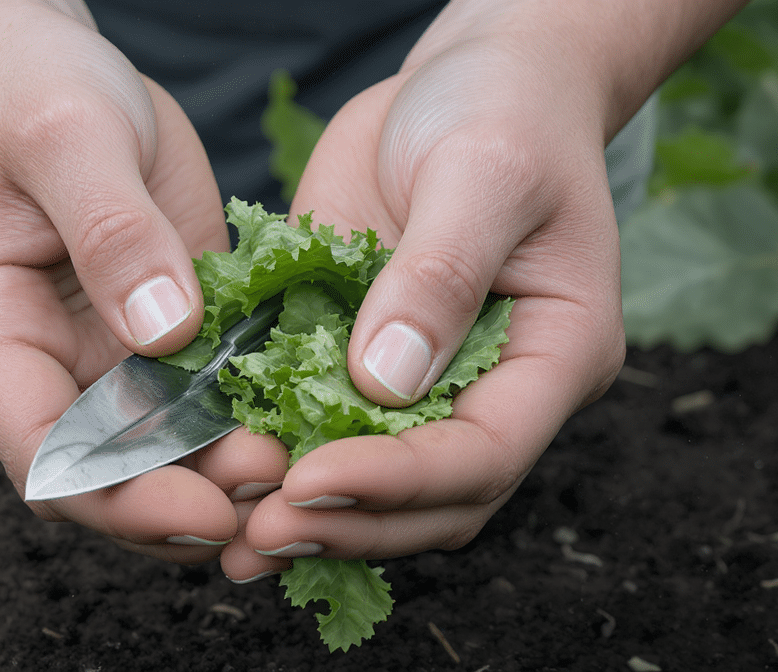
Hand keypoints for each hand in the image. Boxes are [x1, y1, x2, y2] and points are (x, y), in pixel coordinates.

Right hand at [0, 0, 288, 563]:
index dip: (116, 499)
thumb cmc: (28, 87)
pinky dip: (244, 421)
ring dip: (222, 475)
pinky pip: (196, 399)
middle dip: (183, 502)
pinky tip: (304, 424)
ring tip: (303, 469)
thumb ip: (112, 233)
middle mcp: (36, 362)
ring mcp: (94, 355)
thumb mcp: (68, 137)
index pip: (37, 451)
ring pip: (154, 453)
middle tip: (279, 488)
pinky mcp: (153, 335)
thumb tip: (166, 334)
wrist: (35, 61)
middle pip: (100, 477)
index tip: (202, 512)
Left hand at [221, 0, 744, 580]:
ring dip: (311, 519)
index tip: (313, 480)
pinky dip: (279, 463)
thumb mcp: (482, 174)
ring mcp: (431, 384)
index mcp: (556, 355)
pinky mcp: (366, 360)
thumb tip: (383, 382)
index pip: (485, 453)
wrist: (472, 77)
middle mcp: (498, 389)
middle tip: (259, 532)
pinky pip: (327, 431)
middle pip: (434, 501)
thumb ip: (439, 274)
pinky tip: (221, 481)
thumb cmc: (502, 110)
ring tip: (234, 541)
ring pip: (382, 491)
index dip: (399, 481)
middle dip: (348, 523)